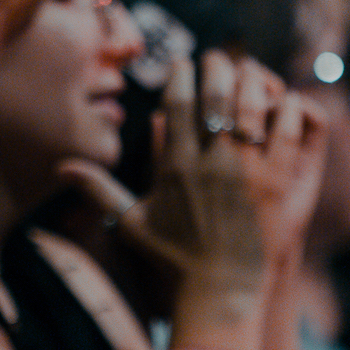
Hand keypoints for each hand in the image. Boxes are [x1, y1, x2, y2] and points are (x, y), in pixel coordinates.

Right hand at [60, 51, 319, 283]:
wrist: (219, 290)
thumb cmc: (173, 259)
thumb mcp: (131, 223)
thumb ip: (99, 190)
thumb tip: (61, 168)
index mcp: (175, 166)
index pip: (178, 102)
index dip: (181, 74)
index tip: (183, 62)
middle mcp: (210, 163)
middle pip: (216, 95)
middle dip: (217, 67)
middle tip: (218, 58)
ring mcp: (247, 171)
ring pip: (252, 106)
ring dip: (252, 82)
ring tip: (249, 72)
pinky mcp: (277, 183)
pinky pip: (287, 132)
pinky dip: (288, 110)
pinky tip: (286, 100)